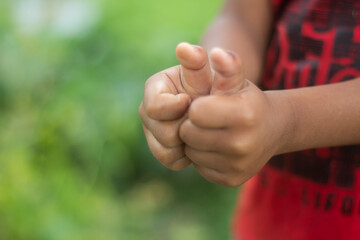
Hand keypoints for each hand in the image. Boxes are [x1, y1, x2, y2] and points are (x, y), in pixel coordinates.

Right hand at [139, 43, 212, 169]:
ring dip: (187, 143)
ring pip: (163, 149)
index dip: (174, 109)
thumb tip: (184, 47)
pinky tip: (198, 143)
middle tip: (204, 120)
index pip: (153, 106)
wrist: (222, 111)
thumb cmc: (217, 89)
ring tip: (202, 131)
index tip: (191, 103)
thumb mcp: (215, 75)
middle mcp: (149, 109)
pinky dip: (186, 155)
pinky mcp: (160, 148)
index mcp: (156, 87)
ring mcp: (152, 130)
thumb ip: (202, 63)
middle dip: (185, 127)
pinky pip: (169, 160)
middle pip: (160, 131)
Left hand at [179, 48, 292, 186]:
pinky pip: (200, 167)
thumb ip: (227, 65)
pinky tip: (216, 147)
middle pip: (189, 134)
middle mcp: (243, 144)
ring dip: (195, 141)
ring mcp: (238, 166)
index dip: (196, 106)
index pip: (195, 112)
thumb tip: (216, 52)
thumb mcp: (238, 80)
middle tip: (206, 119)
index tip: (205, 104)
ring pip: (191, 152)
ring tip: (211, 132)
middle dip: (192, 124)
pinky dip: (203, 156)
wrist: (274, 130)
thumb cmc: (248, 100)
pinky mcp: (231, 179)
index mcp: (244, 115)